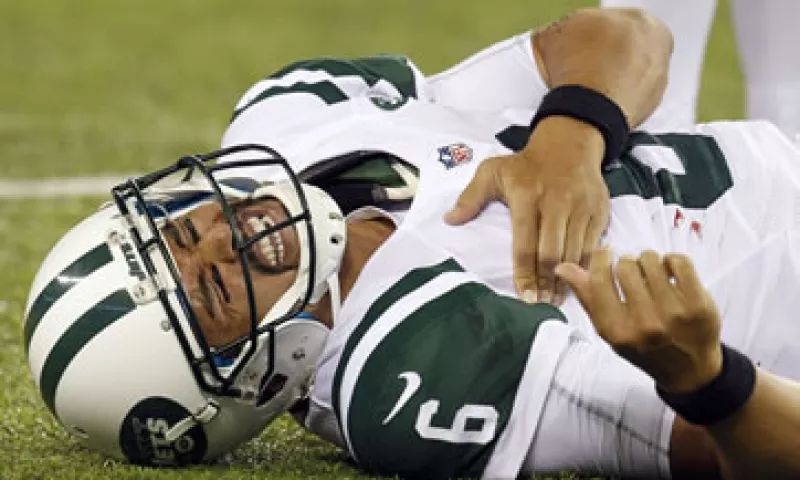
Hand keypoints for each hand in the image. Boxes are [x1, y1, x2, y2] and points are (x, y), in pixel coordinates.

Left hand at [444, 116, 609, 303]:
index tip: (524, 296)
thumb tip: (450, 219)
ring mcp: (581, 207)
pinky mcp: (598, 211)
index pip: (525, 243)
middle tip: (541, 304)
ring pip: (575, 252)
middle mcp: (556, 202)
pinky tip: (576, 281)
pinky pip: (592, 245)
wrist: (569, 143)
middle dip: (547, 282)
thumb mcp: (493, 171)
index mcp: (528, 196)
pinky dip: (585, 266)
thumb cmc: (526, 163)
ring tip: (556, 299)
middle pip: (552, 253)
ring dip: (566, 280)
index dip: (525, 273)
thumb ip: (471, 197)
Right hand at [555, 249, 723, 392]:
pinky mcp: (699, 304)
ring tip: (653, 275)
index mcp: (616, 331)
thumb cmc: (644, 347)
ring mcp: (674, 314)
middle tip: (635, 275)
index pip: (599, 279)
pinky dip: (673, 261)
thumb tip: (562, 267)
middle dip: (628, 264)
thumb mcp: (610, 329)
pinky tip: (671, 272)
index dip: (601, 259)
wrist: (689, 370)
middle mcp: (644, 324)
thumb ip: (588, 297)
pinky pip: (679, 261)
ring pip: (651, 259)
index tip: (606, 254)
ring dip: (650, 262)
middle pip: (626, 265)